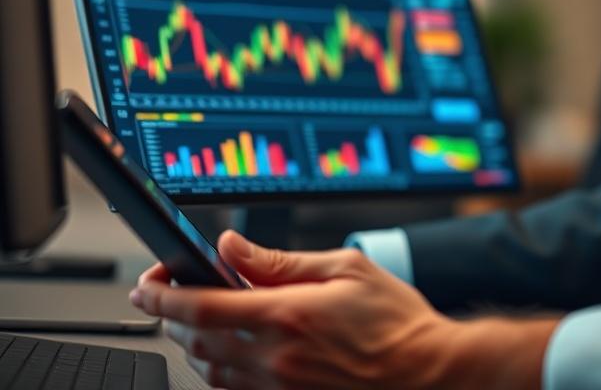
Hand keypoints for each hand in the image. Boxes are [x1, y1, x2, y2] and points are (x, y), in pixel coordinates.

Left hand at [132, 230, 556, 389]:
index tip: (147, 285)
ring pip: (207, 371)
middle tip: (169, 295)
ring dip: (192, 344)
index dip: (162, 296)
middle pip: (195, 341)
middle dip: (172, 316)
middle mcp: (275, 357)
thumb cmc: (395, 320)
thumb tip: (232, 249)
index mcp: (287, 315)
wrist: (428, 372)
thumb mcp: (345, 268)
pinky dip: (216, 372)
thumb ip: (280, 260)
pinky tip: (225, 354)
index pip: (201, 307)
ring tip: (197, 320)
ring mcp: (279, 388)